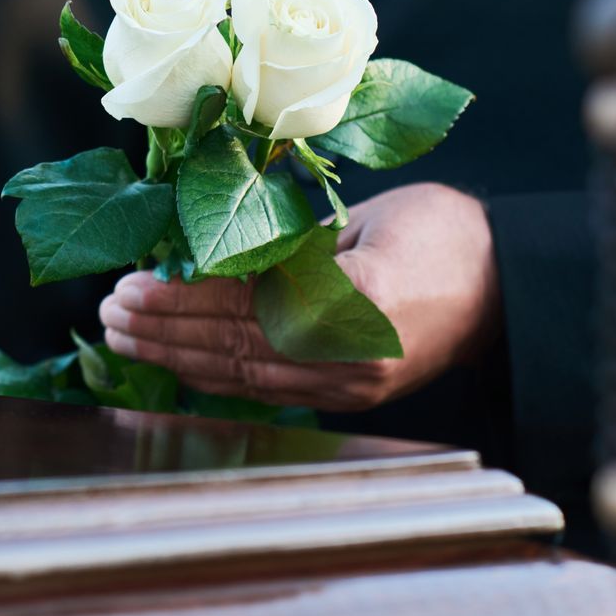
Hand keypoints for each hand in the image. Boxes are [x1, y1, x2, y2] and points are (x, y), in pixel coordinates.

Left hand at [99, 183, 502, 410]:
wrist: (505, 286)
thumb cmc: (439, 232)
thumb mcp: (364, 217)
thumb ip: (291, 242)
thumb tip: (205, 248)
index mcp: (362, 298)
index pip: (251, 301)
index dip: (186, 294)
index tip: (135, 284)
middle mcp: (355, 354)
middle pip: (238, 344)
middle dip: (166, 330)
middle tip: (111, 312)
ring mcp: (352, 385)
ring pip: (245, 374)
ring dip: (176, 357)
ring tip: (123, 338)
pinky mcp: (349, 398)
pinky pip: (267, 390)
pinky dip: (215, 376)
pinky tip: (175, 362)